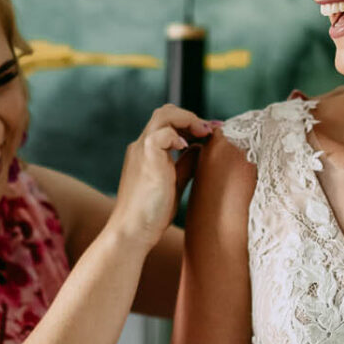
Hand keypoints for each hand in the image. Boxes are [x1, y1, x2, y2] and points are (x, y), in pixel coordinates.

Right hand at [107, 104, 215, 245]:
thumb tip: (199, 148)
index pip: (167, 122)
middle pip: (165, 112)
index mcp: (146, 151)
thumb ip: (185, 164)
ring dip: (189, 119)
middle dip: (192, 116)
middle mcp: (141, 145)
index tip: (211, 131)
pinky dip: (178, 135)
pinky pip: (162, 132)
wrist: (132, 231)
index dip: (191, 123)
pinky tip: (187, 148)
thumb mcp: (173, 183)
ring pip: (164, 114)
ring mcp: (141, 149)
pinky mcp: (146, 157)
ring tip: (204, 133)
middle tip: (210, 130)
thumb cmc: (151, 213)